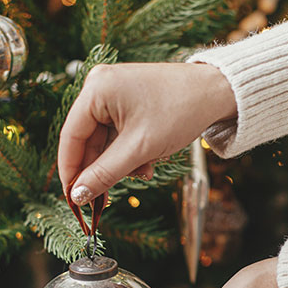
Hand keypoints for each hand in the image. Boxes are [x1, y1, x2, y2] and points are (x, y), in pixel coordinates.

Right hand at [58, 62, 235, 203]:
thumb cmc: (180, 113)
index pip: (71, 137)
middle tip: (102, 200)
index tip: (72, 200)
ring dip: (121, 162)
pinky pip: (119, 133)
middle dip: (102, 169)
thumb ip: (104, 174)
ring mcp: (115, 91)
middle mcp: (100, 86)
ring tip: (144, 172)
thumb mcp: (139, 150)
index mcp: (96, 89)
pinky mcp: (129, 99)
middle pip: (88, 139)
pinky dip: (130, 151)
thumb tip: (77, 196)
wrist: (218, 92)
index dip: (70, 171)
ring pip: (106, 140)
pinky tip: (148, 162)